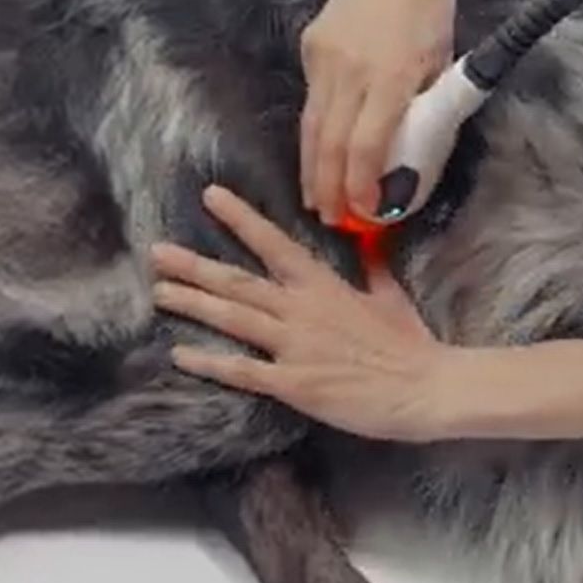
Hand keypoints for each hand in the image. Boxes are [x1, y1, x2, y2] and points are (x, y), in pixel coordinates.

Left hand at [151, 185, 457, 441]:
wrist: (425, 386)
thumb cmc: (410, 344)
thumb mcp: (391, 298)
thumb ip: (373, 270)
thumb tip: (370, 243)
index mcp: (325, 286)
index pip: (276, 244)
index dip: (241, 219)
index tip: (211, 196)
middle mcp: (302, 310)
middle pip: (239, 282)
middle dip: (195, 266)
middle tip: (157, 253)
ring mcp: (295, 346)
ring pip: (234, 318)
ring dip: (194, 304)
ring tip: (159, 292)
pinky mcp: (294, 383)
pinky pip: (243, 370)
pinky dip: (210, 361)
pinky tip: (180, 354)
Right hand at [299, 0, 469, 224]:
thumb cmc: (436, 14)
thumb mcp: (442, 70)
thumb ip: (424, 116)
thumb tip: (408, 163)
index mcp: (390, 77)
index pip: (365, 146)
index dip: (360, 186)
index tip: (362, 213)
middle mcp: (350, 69)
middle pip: (329, 143)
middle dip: (327, 188)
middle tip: (330, 220)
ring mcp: (324, 55)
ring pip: (311, 125)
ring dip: (312, 167)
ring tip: (316, 198)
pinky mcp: (311, 44)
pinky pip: (311, 98)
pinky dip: (315, 130)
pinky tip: (319, 151)